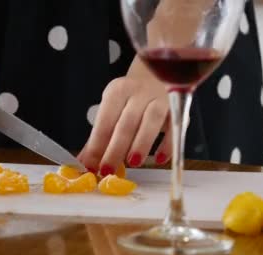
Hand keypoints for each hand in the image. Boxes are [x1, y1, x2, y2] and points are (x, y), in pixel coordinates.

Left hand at [78, 58, 170, 174]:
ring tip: (133, 162)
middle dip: (116, 149)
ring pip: (151, 121)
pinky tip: (160, 159)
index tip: (90, 166)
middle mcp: (139, 93)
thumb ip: (99, 137)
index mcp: (117, 92)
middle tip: (107, 171)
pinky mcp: (178, 108)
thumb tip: (84, 163)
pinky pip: (175, 127)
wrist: (157, 75)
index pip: (104, 122)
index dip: (96, 146)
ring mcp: (160, 98)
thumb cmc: (129, 99)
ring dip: (142, 143)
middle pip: (126, 123)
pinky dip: (168, 144)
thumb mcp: (111, 111)